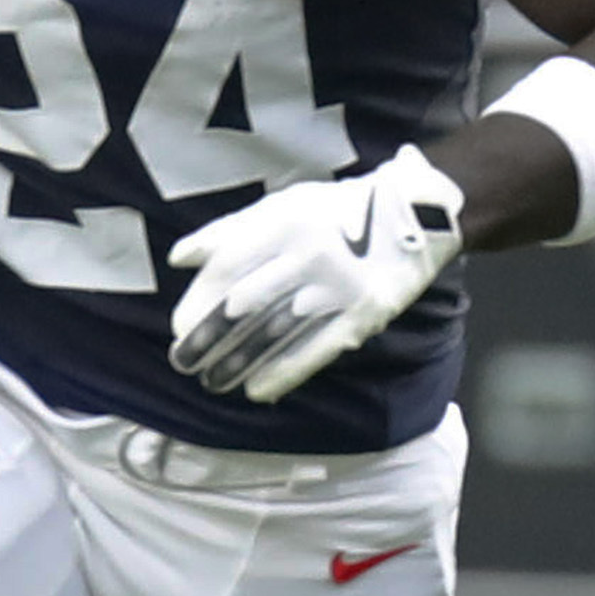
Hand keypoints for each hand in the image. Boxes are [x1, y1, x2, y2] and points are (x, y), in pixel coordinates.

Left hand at [164, 149, 467, 404]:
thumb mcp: (285, 205)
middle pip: (245, 304)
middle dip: (208, 339)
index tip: (179, 327)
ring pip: (276, 332)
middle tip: (184, 362)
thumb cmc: (337, 211)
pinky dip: (284, 373)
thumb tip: (180, 259)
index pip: (228, 267)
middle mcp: (309, 252)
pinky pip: (317, 349)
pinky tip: (258, 390)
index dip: (198, 301)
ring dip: (239, 363)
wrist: (415, 214)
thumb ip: (230, 230)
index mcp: (285, 221)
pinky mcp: (364, 312)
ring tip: (214, 382)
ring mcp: (338, 285)